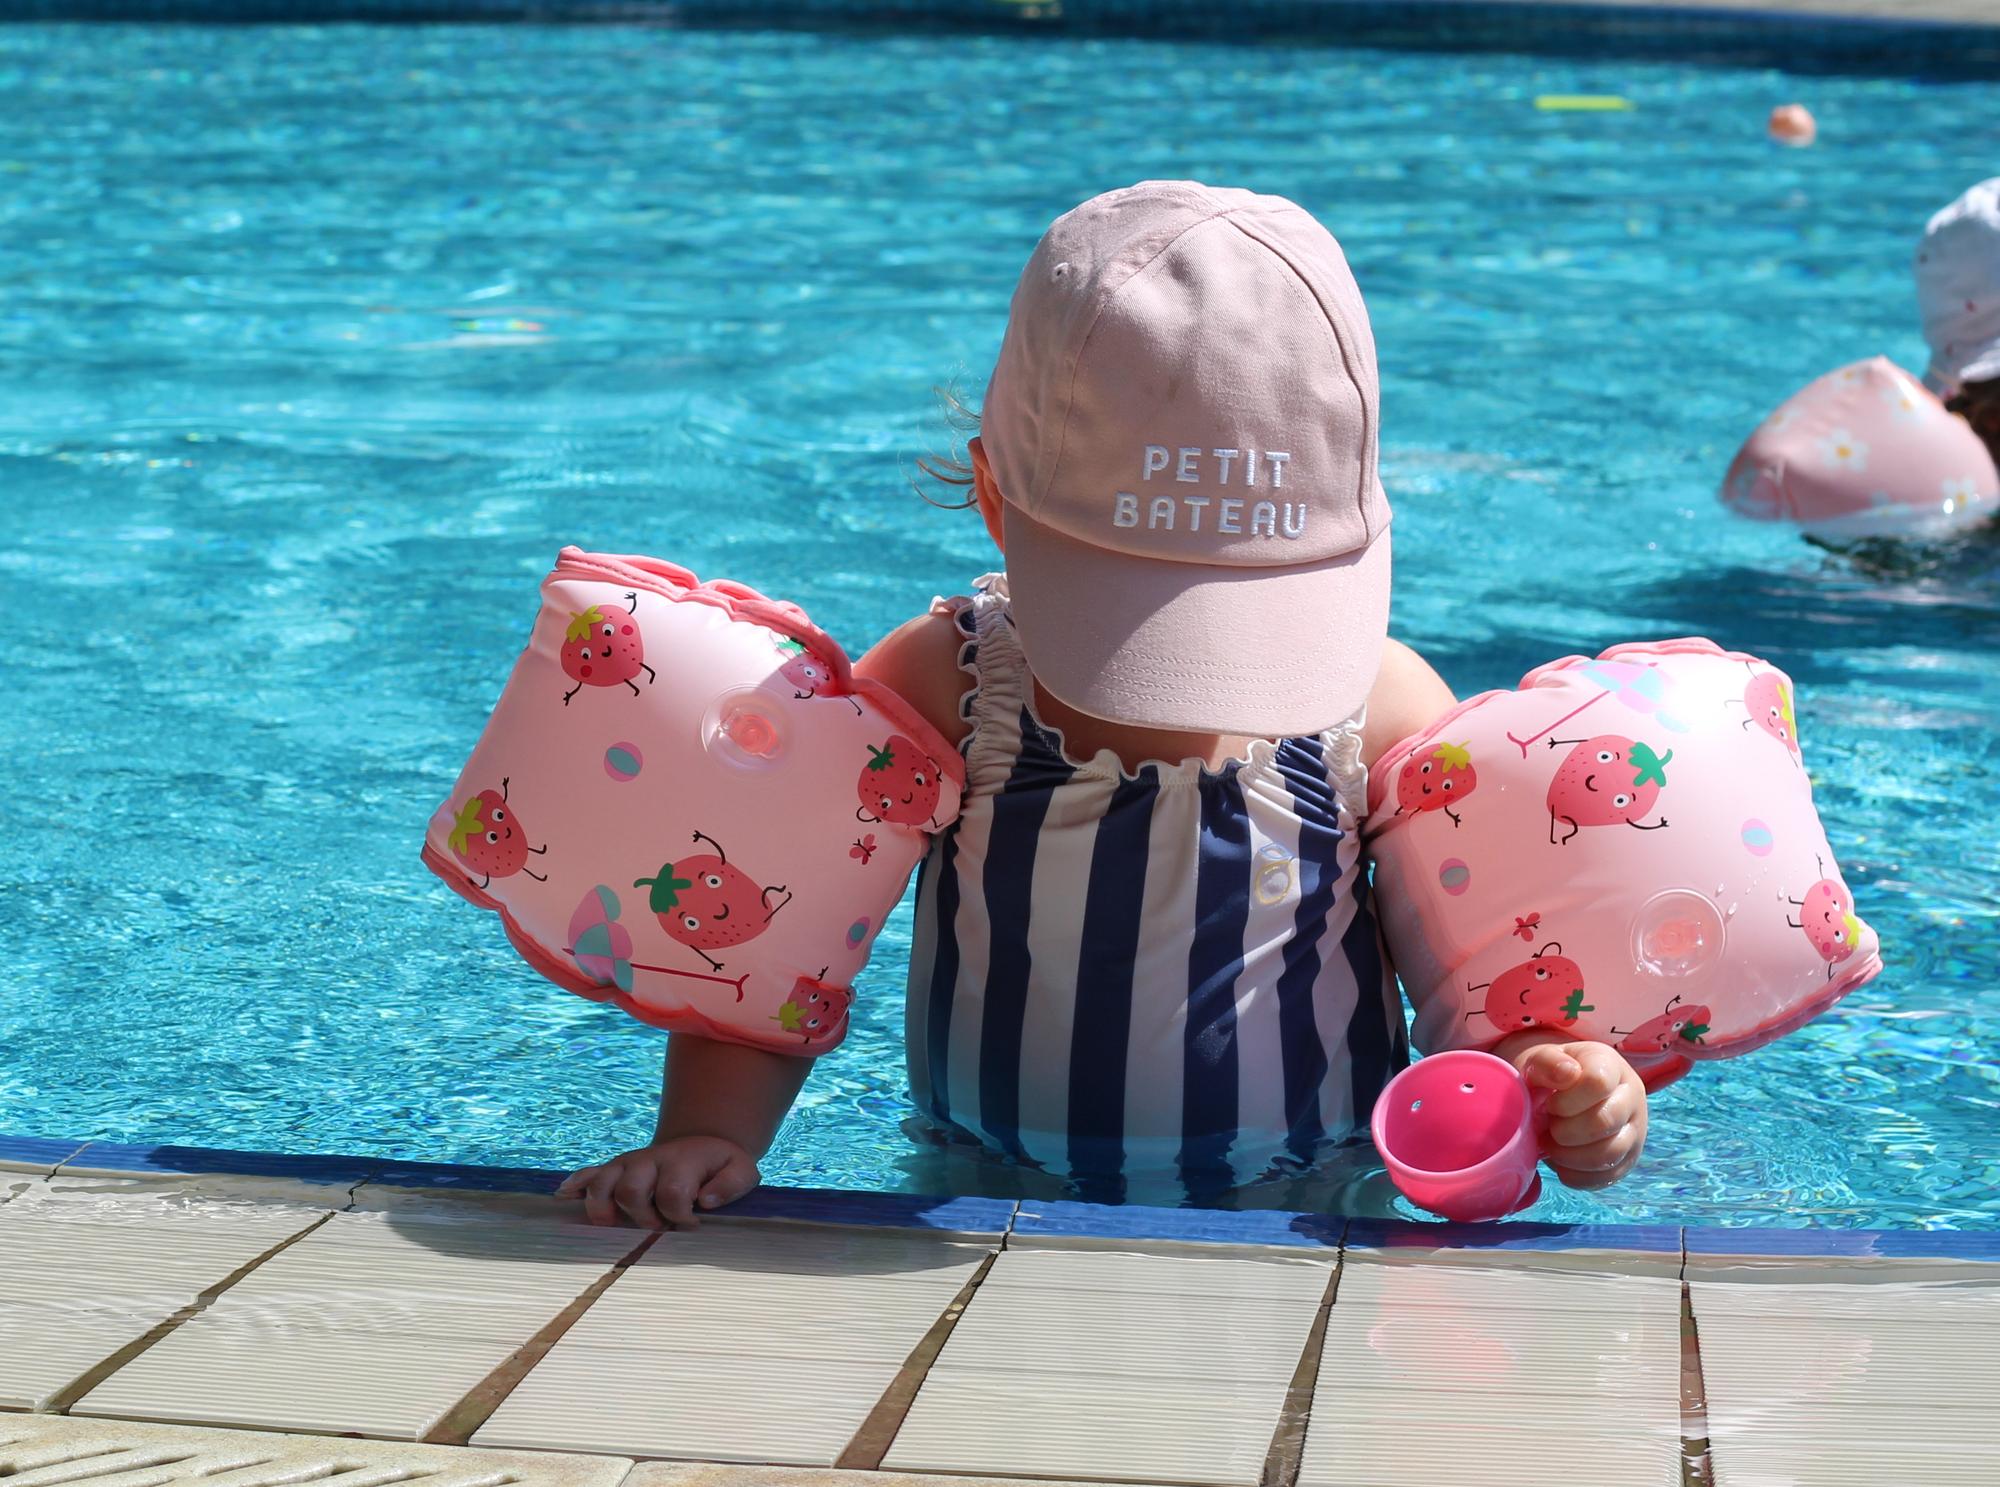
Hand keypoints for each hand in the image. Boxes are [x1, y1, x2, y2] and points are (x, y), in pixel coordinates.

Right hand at [554, 1136, 759, 1228]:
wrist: (702, 1144)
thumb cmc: (721, 1166)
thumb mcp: (742, 1171)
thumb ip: (731, 1185)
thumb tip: (705, 1201)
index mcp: (683, 1161)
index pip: (672, 1192)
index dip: (679, 1214)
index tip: (690, 1225)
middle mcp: (650, 1160)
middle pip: (631, 1189)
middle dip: (642, 1216)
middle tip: (656, 1228)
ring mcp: (628, 1164)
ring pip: (602, 1183)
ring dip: (604, 1209)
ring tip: (614, 1225)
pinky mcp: (614, 1169)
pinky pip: (588, 1174)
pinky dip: (574, 1186)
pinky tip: (564, 1198)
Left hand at [1503, 1037, 1647, 1189]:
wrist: (1558, 1093)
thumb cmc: (1549, 1075)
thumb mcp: (1541, 1060)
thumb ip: (1548, 1062)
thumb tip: (1567, 1074)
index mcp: (1611, 1066)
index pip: (1598, 1082)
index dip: (1567, 1100)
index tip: (1549, 1104)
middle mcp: (1631, 1098)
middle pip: (1605, 1121)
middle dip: (1566, 1130)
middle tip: (1549, 1127)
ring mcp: (1634, 1131)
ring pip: (1610, 1155)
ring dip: (1569, 1156)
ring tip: (1550, 1144)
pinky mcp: (1627, 1160)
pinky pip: (1606, 1178)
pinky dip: (1576, 1175)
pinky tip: (1560, 1161)